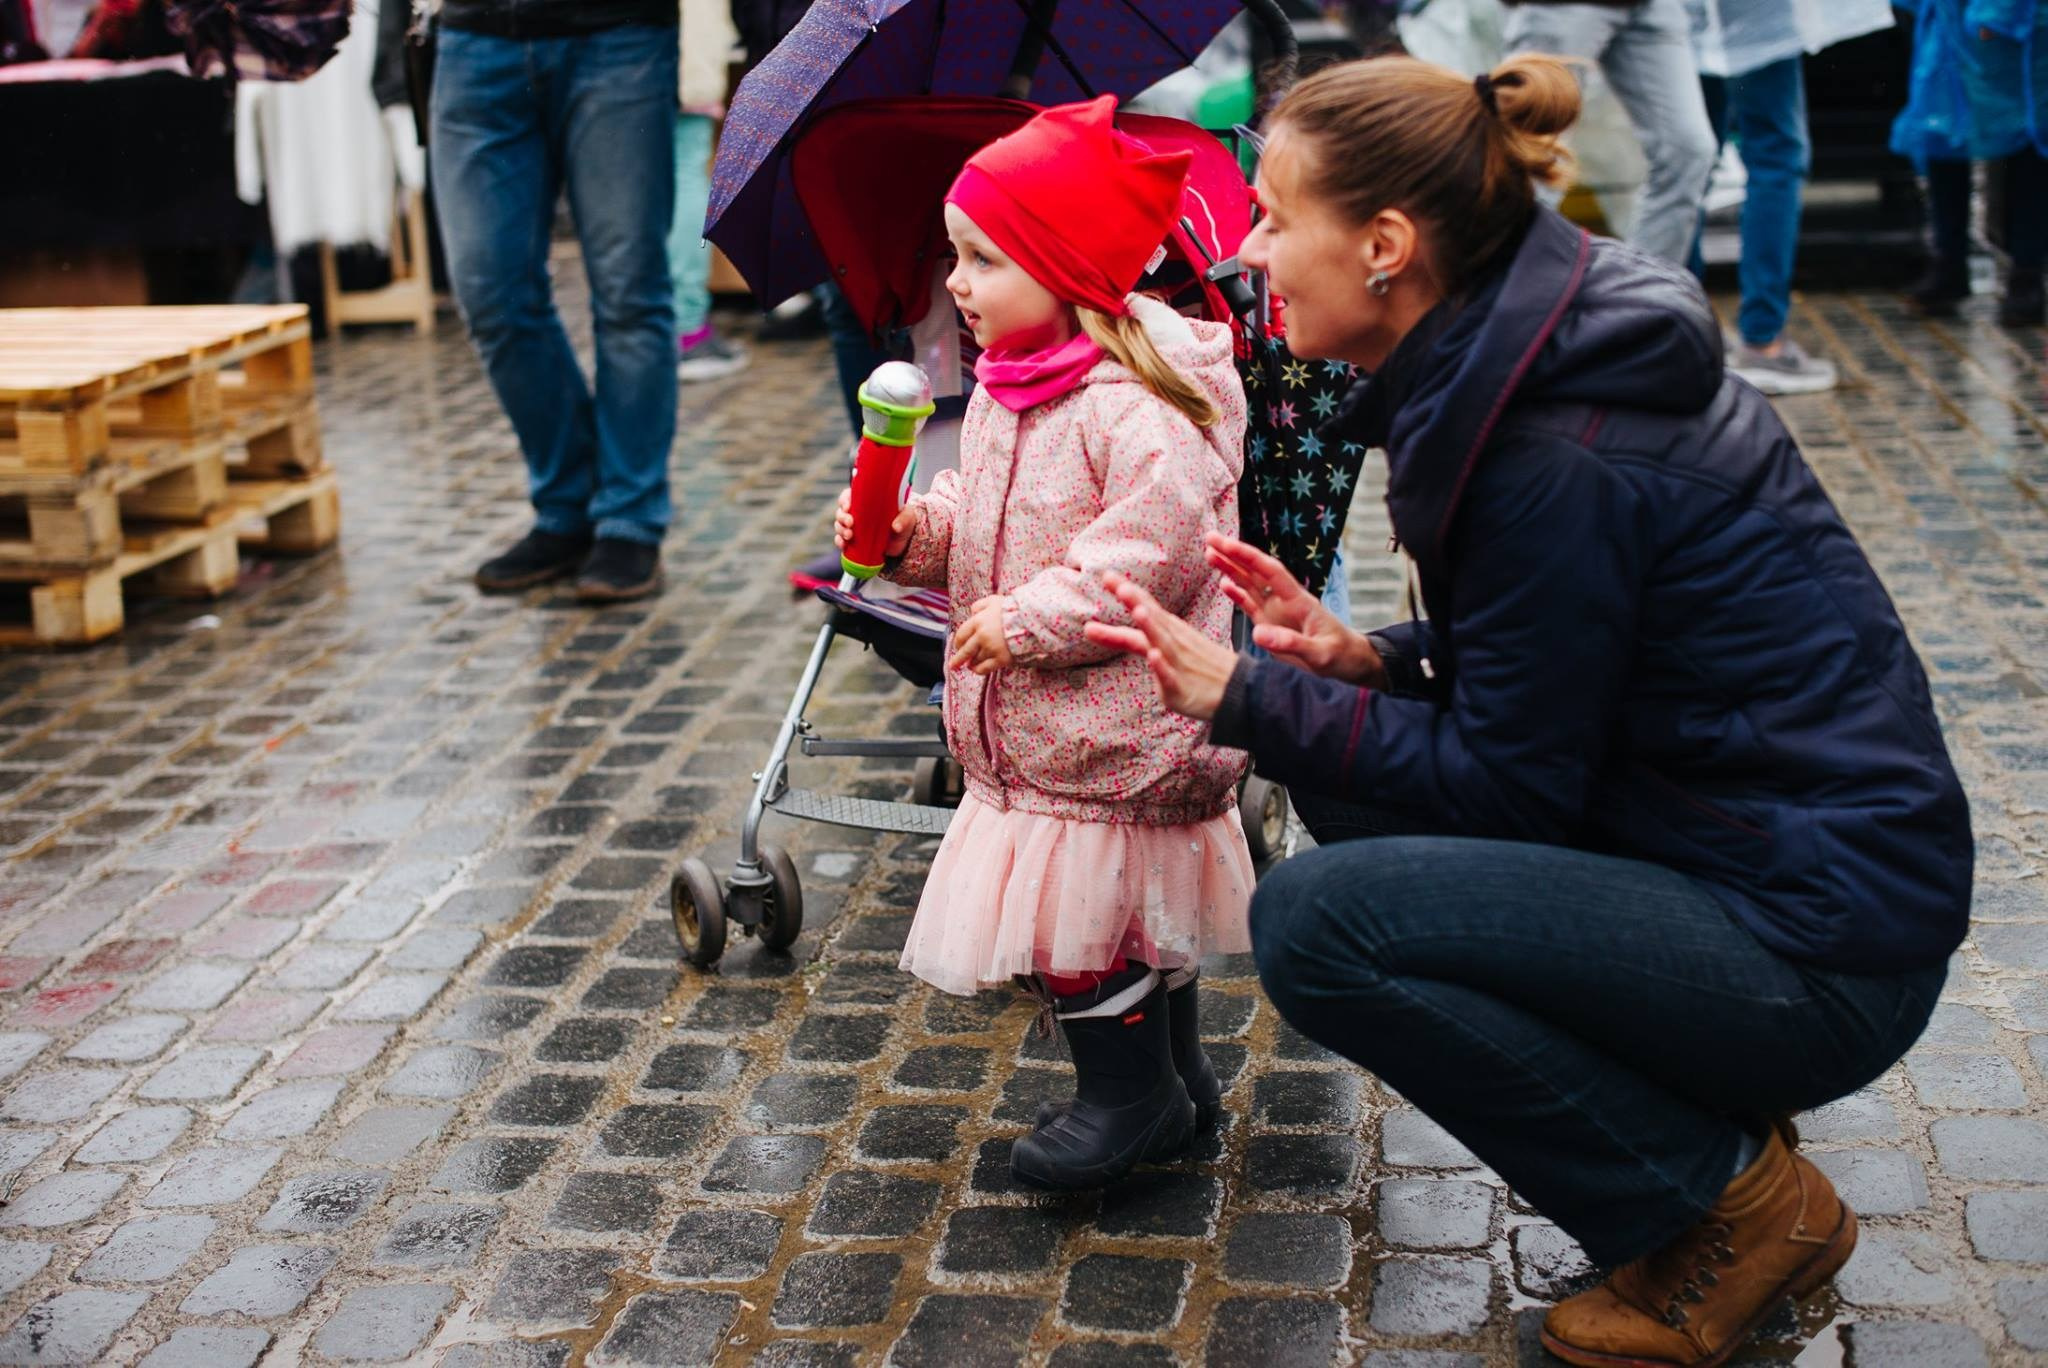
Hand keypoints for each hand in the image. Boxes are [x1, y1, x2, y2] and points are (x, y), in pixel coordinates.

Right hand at [834, 488, 921, 557]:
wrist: (905, 541)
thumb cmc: (904, 521)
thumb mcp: (907, 516)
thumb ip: (903, 519)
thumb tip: (896, 527)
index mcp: (867, 501)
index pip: (849, 495)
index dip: (845, 500)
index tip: (848, 506)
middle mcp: (858, 513)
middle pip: (841, 511)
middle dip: (842, 517)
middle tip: (850, 523)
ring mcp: (855, 527)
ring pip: (839, 525)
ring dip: (841, 530)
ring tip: (850, 536)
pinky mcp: (855, 541)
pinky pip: (841, 540)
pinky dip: (840, 542)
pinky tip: (844, 544)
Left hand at [947, 595, 1014, 675]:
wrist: (1030, 621)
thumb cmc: (1012, 609)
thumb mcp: (993, 600)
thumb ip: (980, 605)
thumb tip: (972, 612)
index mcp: (978, 622)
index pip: (961, 635)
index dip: (958, 643)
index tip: (957, 647)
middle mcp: (981, 636)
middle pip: (965, 651)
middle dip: (957, 659)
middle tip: (953, 665)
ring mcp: (991, 649)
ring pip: (975, 660)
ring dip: (971, 663)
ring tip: (970, 665)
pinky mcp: (1001, 659)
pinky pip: (985, 668)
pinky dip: (978, 670)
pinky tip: (976, 670)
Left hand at [1083, 571, 1237, 720]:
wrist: (1238, 691)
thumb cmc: (1201, 667)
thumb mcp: (1170, 646)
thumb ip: (1138, 638)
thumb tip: (1108, 634)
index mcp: (1168, 631)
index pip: (1145, 606)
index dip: (1126, 591)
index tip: (1106, 575)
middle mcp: (1172, 642)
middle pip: (1152, 618)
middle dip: (1135, 601)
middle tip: (1117, 584)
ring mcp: (1178, 663)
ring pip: (1162, 642)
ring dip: (1150, 626)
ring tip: (1138, 611)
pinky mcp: (1181, 687)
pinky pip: (1170, 676)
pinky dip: (1161, 666)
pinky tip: (1153, 655)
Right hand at [1203, 533, 1386, 686]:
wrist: (1349, 663)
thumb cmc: (1340, 655)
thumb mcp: (1320, 653)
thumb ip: (1291, 643)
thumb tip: (1258, 634)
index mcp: (1298, 600)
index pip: (1270, 572)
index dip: (1248, 557)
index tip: (1228, 544)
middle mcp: (1285, 601)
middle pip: (1256, 571)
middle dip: (1233, 554)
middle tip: (1210, 538)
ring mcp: (1276, 612)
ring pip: (1250, 585)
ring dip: (1230, 570)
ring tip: (1209, 554)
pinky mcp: (1271, 625)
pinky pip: (1250, 606)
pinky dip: (1237, 595)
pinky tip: (1223, 584)